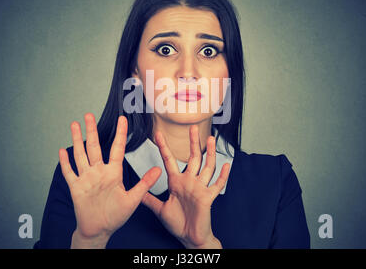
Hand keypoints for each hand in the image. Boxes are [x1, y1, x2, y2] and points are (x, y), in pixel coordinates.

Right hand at [59, 114, 161, 247]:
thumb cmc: (116, 216)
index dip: (120, 134)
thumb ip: (144, 183)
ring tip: (74, 125)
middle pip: (94, 147)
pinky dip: (64, 162)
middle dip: (92, 130)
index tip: (123, 119)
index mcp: (113, 173)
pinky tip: (61, 150)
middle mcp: (99, 172)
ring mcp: (86, 179)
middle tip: (89, 115)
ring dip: (76, 140)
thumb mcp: (133, 199)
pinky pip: (69, 172)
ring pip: (80, 155)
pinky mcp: (76, 187)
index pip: (116, 149)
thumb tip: (159, 170)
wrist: (99, 230)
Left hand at [141, 125, 229, 248]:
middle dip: (193, 143)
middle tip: (193, 127)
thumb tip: (138, 192)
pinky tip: (227, 165)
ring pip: (207, 167)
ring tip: (211, 139)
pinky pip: (217, 185)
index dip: (164, 147)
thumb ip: (150, 200)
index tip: (158, 134)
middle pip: (193, 158)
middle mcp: (190, 182)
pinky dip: (223, 176)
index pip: (169, 160)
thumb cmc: (178, 223)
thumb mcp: (160, 209)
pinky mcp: (208, 198)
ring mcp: (200, 188)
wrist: (189, 238)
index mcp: (177, 182)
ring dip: (210, 153)